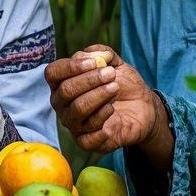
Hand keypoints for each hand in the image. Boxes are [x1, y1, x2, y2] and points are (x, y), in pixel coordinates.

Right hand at [45, 45, 165, 156]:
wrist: (142, 107)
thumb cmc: (122, 84)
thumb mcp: (116, 63)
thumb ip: (103, 53)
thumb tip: (92, 53)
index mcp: (62, 82)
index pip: (53, 73)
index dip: (71, 67)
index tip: (94, 63)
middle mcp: (62, 104)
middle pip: (66, 91)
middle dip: (90, 80)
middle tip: (111, 75)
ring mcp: (73, 123)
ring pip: (78, 110)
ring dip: (99, 97)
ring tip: (115, 88)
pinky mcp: (86, 141)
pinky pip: (86, 137)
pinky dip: (102, 122)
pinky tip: (113, 113)